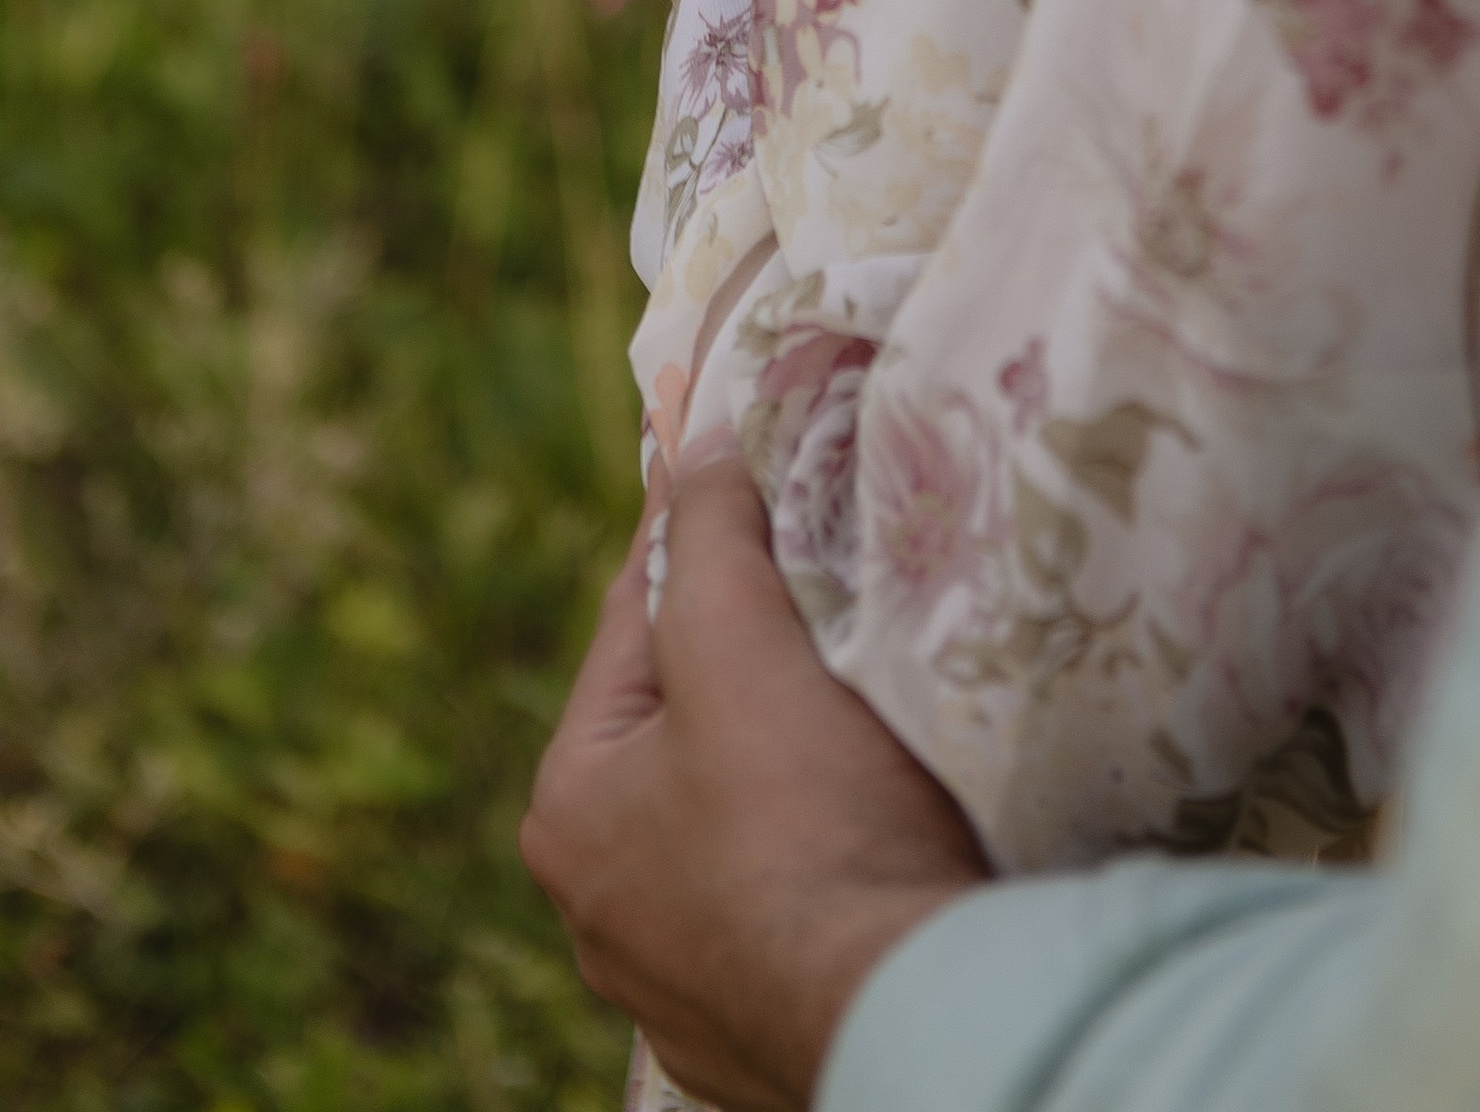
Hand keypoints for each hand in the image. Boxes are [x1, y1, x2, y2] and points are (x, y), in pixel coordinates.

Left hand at [523, 441, 987, 1111]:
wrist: (910, 1010)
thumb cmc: (809, 821)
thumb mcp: (741, 642)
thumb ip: (710, 536)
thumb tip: (697, 456)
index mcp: (570, 809)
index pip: (634, 619)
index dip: (694, 530)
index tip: (735, 458)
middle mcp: (600, 906)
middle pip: (685, 718)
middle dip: (749, 647)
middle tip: (820, 577)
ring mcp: (676, 980)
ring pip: (732, 811)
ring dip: (786, 753)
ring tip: (854, 698)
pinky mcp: (756, 1023)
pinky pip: (782, 893)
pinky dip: (817, 846)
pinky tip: (864, 821)